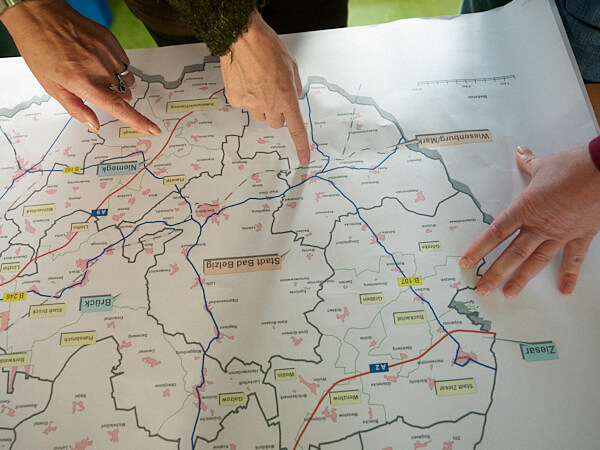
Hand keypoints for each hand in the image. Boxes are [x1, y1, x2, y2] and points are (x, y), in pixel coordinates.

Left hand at [1, 0, 159, 135]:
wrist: (38, 15)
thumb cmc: (40, 50)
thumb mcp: (51, 86)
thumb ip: (76, 108)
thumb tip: (95, 125)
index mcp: (83, 83)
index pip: (118, 108)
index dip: (139, 121)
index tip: (153, 129)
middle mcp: (99, 69)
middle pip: (125, 94)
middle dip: (116, 96)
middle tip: (97, 87)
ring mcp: (107, 53)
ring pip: (127, 78)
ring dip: (117, 80)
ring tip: (95, 69)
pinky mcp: (110, 40)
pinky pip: (124, 62)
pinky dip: (115, 65)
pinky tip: (97, 57)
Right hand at [220, 10, 309, 165]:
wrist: (241, 37)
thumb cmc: (267, 47)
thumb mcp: (291, 66)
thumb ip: (295, 86)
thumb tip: (294, 96)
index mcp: (286, 97)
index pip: (296, 129)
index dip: (301, 146)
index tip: (304, 159)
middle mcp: (269, 104)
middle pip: (276, 122)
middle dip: (278, 112)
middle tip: (274, 94)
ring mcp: (250, 103)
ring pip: (260, 115)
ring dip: (262, 105)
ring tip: (258, 83)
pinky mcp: (236, 100)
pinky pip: (244, 106)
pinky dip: (247, 97)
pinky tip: (246, 80)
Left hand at [459, 145, 599, 297]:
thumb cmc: (573, 166)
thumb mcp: (544, 164)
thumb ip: (529, 163)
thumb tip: (520, 154)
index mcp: (525, 209)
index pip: (496, 232)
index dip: (479, 248)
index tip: (466, 262)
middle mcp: (539, 225)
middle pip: (512, 254)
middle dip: (495, 273)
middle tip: (482, 288)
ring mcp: (560, 234)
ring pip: (536, 261)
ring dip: (522, 278)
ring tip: (509, 293)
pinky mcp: (581, 236)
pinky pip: (573, 259)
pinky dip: (569, 275)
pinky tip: (564, 290)